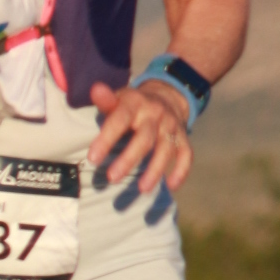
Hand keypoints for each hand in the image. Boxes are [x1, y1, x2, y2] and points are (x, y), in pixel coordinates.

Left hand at [87, 79, 192, 194]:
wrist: (166, 95)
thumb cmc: (132, 105)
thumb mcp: (118, 99)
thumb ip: (106, 100)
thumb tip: (95, 90)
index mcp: (135, 103)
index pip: (120, 120)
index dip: (107, 139)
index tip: (93, 159)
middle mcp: (155, 114)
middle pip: (144, 138)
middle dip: (129, 159)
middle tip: (112, 178)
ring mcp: (171, 126)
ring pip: (166, 149)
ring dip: (155, 170)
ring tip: (142, 189)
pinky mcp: (183, 137)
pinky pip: (186, 154)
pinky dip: (181, 170)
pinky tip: (171, 186)